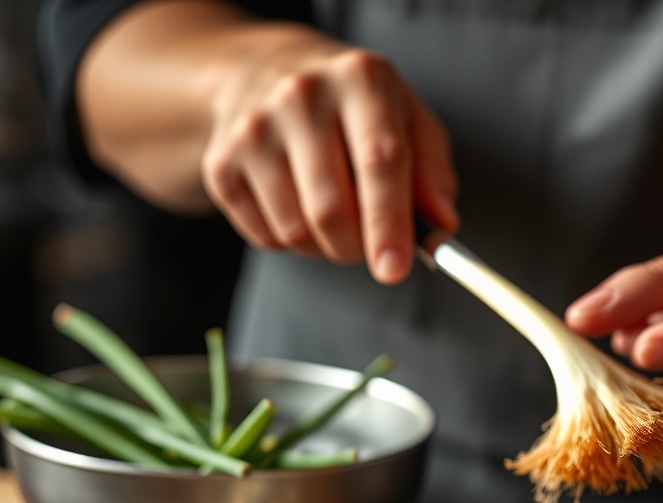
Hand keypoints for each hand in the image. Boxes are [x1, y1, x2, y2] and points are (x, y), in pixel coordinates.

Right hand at [202, 26, 458, 281]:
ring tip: (331, 215)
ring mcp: (253, 129)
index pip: (379, 161)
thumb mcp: (408, 119)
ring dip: (324, 248)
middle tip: (368, 245)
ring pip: (296, 231)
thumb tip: (441, 224)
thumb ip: (433, 172)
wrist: (264, 73)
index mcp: (360, 79)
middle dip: (356, 247)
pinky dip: (290, 242)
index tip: (394, 269)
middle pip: (331, 210)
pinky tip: (295, 205)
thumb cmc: (352, 107)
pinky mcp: (221, 163)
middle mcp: (302, 96)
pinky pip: (266, 238)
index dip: (389, 223)